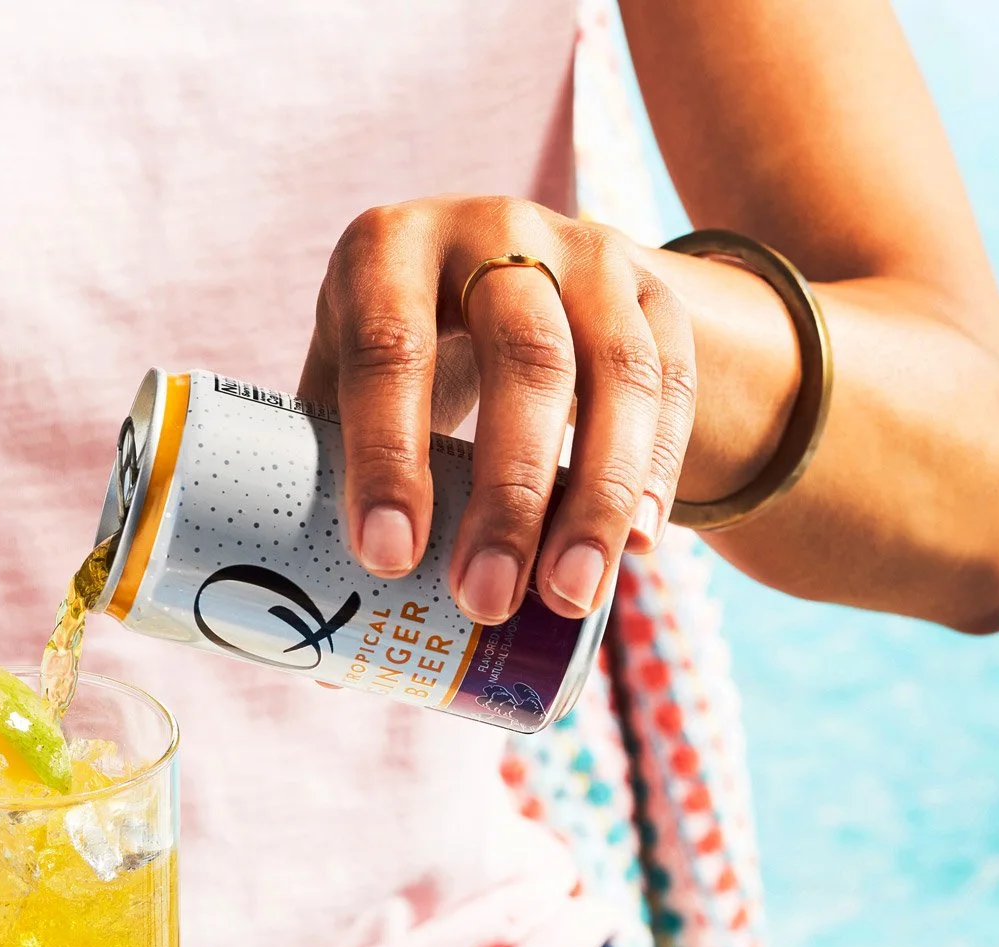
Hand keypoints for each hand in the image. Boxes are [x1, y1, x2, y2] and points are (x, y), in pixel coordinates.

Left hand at [300, 195, 696, 623]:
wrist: (503, 269)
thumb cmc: (402, 353)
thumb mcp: (349, 383)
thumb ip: (330, 488)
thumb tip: (325, 661)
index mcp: (387, 250)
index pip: (389, 350)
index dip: (388, 457)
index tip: (388, 560)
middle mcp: (493, 234)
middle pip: (523, 359)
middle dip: (508, 495)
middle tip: (486, 604)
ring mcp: (587, 255)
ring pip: (615, 372)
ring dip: (598, 496)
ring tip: (570, 598)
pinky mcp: (655, 294)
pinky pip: (673, 385)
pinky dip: (660, 471)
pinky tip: (640, 546)